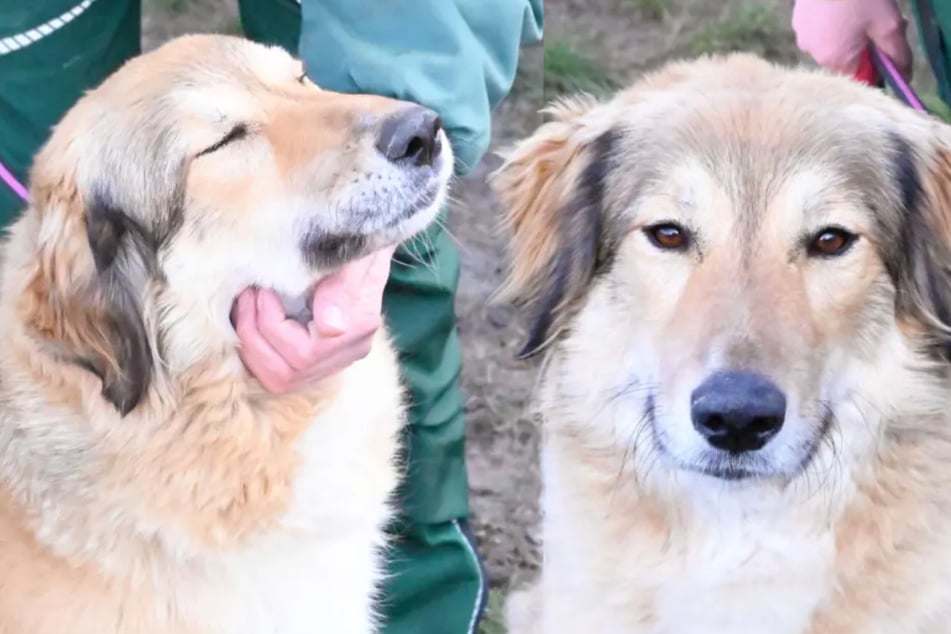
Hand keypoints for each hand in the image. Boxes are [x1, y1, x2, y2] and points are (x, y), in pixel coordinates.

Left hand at [233, 246, 395, 392]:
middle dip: (255, 336)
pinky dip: (256, 349)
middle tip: (248, 296)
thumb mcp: (350, 254)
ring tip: (246, 306)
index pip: (305, 352)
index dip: (272, 323)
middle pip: (288, 373)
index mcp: (359, 327)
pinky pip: (278, 372)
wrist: (360, 233)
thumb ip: (340, 288)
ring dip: (252, 345)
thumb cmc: (352, 237)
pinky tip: (251, 319)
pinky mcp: (319, 359)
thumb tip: (330, 327)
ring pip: (279, 380)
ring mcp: (334, 359)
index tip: (262, 288)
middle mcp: (349, 351)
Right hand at [792, 0, 912, 78]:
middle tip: (874, 22)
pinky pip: (817, 29)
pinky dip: (829, 23)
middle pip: (843, 60)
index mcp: (835, 60)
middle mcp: (813, 54)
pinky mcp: (796, 19)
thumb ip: (897, 54)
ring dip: (844, 34)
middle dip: (860, 47)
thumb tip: (903, 78)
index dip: (875, 64)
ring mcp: (801, 36)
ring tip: (855, 10)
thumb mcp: (889, 25)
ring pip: (829, 43)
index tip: (885, 45)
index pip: (858, 77)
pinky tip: (839, 5)